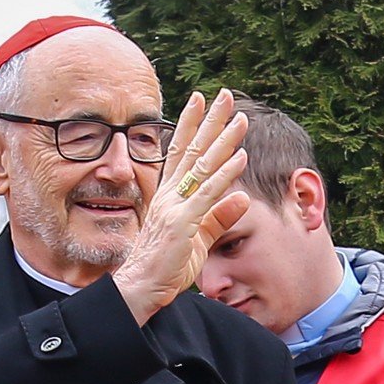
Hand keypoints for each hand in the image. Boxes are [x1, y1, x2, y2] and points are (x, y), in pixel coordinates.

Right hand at [112, 90, 254, 321]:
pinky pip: (208, 193)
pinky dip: (225, 173)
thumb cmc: (166, 266)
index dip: (192, 125)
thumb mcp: (199, 238)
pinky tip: (240, 156)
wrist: (141, 288)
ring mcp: (176, 206)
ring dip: (223, 140)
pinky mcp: (184, 222)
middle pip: (192, 149)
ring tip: (241, 118)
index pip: (181, 152)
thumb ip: (220, 216)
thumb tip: (242, 196)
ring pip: (202, 165)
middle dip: (210, 120)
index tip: (202, 102)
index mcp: (170, 195)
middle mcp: (170, 194)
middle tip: (226, 95)